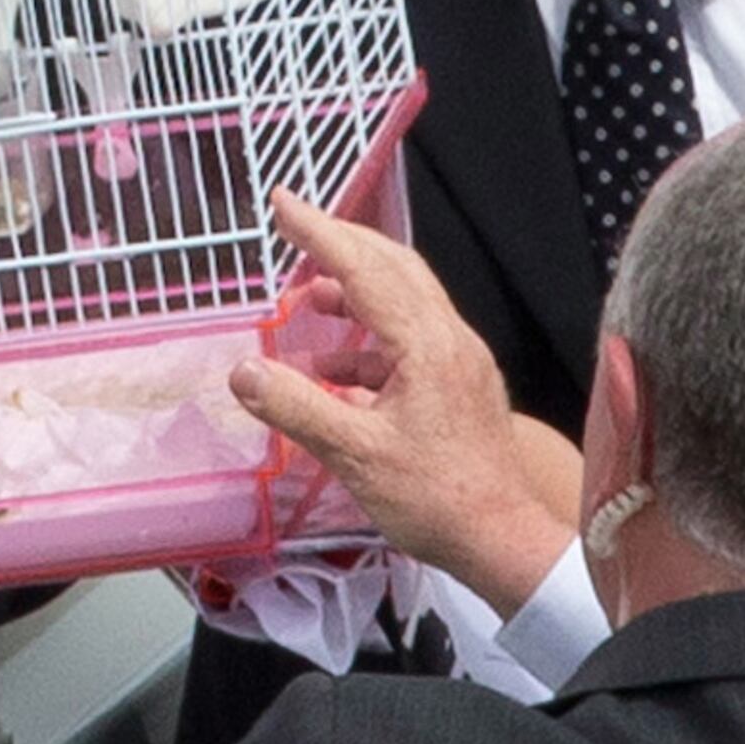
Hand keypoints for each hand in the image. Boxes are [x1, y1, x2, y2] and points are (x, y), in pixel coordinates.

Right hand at [230, 190, 576, 613]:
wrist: (501, 540)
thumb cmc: (436, 499)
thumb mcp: (355, 455)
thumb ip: (297, 408)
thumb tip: (244, 372)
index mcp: (426, 343)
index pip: (365, 268)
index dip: (319, 232)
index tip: (282, 203)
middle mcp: (449, 339)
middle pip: (393, 267)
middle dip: (341, 244)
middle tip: (296, 229)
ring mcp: (459, 360)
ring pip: (403, 301)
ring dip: (354, 291)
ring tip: (309, 300)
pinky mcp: (459, 385)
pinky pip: (408, 339)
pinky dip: (366, 340)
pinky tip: (333, 369)